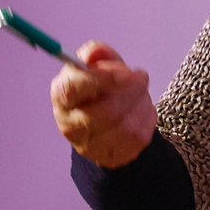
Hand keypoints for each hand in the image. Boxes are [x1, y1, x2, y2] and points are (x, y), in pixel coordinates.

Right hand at [50, 41, 157, 167]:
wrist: (107, 119)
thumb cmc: (100, 87)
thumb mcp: (97, 65)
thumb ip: (96, 53)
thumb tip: (93, 53)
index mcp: (62, 96)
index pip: (73, 89)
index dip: (101, 79)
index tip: (126, 73)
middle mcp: (70, 124)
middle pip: (106, 111)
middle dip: (132, 90)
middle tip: (141, 76)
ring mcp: (89, 145)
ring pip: (125, 126)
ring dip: (142, 103)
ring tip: (141, 92)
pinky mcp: (111, 156)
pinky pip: (138, 137)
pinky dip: (147, 118)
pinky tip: (141, 109)